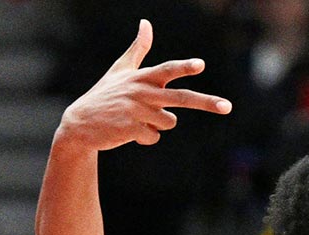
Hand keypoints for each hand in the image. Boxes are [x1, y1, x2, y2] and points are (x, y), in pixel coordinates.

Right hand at [57, 19, 231, 150]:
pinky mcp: (132, 129)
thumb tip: (146, 22)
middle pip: (181, 98)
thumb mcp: (120, 69)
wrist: (80, 124)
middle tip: (228, 106)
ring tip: (136, 119)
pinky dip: (145, 138)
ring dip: (156, 125)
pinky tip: (128, 131)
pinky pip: (154, 138)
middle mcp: (142, 92)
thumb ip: (139, 49)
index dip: (184, 67)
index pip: (167, 70)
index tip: (200, 65)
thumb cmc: (105, 94)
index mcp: (142, 77)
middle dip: (207, 102)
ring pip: (169, 122)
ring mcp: (137, 111)